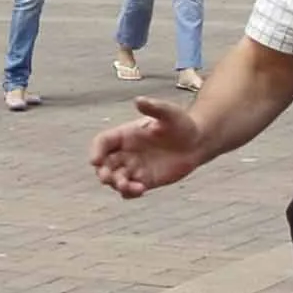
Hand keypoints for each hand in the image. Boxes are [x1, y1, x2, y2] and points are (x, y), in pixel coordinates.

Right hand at [90, 96, 207, 198]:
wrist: (197, 142)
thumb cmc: (182, 124)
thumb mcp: (169, 113)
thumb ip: (154, 108)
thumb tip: (138, 100)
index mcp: (126, 134)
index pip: (103, 142)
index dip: (96, 151)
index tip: (95, 161)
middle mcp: (126, 152)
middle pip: (104, 164)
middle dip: (103, 172)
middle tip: (107, 178)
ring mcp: (134, 168)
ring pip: (116, 179)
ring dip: (116, 184)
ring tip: (126, 186)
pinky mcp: (145, 181)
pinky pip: (131, 190)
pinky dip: (130, 193)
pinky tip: (140, 190)